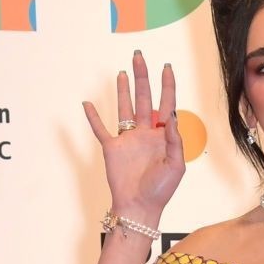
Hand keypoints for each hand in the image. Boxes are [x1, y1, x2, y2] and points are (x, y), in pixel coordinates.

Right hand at [82, 52, 184, 219]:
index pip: (166, 104)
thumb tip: (170, 115)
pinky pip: (100, 129)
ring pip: (124, 108)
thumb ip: (174, 140)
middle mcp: (145, 133)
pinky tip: (87, 104)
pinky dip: (93, 117)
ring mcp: (127, 139)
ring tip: (123, 72)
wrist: (140, 207)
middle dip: (143, 77)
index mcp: (162, 136)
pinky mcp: (112, 148)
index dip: (167, 85)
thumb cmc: (161, 190)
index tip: (166, 67)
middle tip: (139, 57)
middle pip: (143, 98)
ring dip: (123, 90)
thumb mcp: (176, 165)